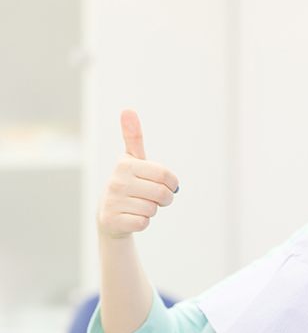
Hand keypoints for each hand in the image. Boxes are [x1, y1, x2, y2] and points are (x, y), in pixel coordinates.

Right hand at [97, 110, 178, 239]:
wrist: (110, 214)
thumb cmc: (129, 183)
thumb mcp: (132, 160)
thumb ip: (133, 137)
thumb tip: (128, 109)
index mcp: (125, 164)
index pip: (165, 175)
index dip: (172, 183)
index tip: (168, 184)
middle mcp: (116, 181)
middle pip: (162, 194)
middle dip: (165, 199)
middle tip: (156, 198)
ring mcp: (112, 201)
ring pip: (153, 209)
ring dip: (152, 210)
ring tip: (139, 205)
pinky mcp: (112, 220)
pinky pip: (143, 223)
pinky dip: (143, 222)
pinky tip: (132, 216)